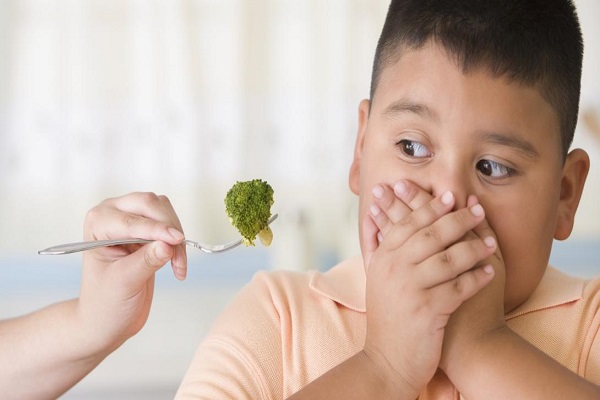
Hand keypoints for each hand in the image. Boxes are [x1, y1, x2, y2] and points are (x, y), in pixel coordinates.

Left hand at [78, 192, 186, 352]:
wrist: (108, 318)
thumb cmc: (105, 302)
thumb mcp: (124, 283)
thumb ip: (146, 261)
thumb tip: (168, 244)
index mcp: (98, 223)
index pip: (131, 219)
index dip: (156, 229)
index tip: (176, 240)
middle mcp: (113, 214)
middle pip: (149, 204)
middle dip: (168, 228)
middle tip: (178, 257)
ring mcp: (131, 219)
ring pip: (164, 210)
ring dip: (175, 236)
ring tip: (177, 265)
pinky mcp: (148, 228)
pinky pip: (171, 222)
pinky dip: (178, 242)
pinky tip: (177, 265)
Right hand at [361, 181, 495, 395]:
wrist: (387, 359)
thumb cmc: (389, 315)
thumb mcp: (379, 279)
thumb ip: (385, 248)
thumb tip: (388, 215)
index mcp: (382, 259)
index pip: (408, 224)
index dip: (430, 208)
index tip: (451, 196)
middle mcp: (393, 270)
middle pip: (430, 236)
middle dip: (457, 220)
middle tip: (477, 211)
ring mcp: (409, 290)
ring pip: (447, 260)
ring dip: (473, 248)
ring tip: (491, 243)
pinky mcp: (427, 311)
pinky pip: (458, 288)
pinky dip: (476, 279)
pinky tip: (489, 273)